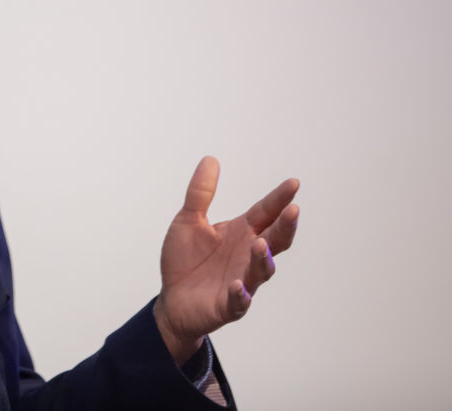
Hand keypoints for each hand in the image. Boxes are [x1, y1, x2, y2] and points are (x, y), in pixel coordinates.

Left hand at [153, 156, 299, 362]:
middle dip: (285, 226)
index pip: (265, 213)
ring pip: (261, 270)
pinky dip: (240, 294)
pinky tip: (236, 286)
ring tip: (260, 243)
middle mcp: (246, 255)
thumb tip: (210, 159)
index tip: (293, 183)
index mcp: (241, 233)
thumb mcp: (188, 221)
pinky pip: (238, 301)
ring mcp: (242, 281)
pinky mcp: (228, 305)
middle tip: (293, 210)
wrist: (171, 299)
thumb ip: (200, 193)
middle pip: (275, 241)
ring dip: (262, 258)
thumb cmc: (185, 261)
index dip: (279, 199)